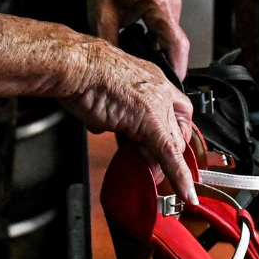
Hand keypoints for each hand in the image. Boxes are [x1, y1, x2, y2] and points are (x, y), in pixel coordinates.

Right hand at [58, 39, 197, 204]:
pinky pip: (169, 156)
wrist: (73, 65)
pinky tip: (185, 193)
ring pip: (173, 143)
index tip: (162, 146)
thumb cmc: (79, 71)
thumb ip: (111, 109)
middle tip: (153, 167)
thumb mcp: (103, 91)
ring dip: (163, 164)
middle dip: (167, 151)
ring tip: (149, 175)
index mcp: (150, 78)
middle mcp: (159, 88)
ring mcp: (157, 105)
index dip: (172, 131)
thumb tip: (105, 125)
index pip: (175, 109)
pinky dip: (179, 177)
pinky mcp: (149, 122)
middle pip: (177, 129)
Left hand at [84, 0, 189, 78]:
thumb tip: (118, 66)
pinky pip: (167, 25)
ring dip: (160, 48)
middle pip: (176, 42)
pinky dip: (158, 37)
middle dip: (167, 61)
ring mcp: (171, 0)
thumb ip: (112, 45)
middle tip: (154, 77)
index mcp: (158, 5)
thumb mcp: (102, 17)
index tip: (175, 83)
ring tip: (144, 58)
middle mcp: (170, 2)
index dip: (178, 67)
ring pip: (171, 34)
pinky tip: (143, 41)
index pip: (176, 44)